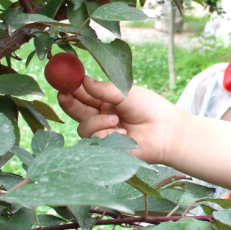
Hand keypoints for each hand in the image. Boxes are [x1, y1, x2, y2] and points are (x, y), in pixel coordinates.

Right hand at [58, 77, 181, 164]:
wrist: (167, 131)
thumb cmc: (150, 108)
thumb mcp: (126, 93)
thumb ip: (104, 89)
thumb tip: (83, 81)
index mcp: (107, 102)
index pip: (85, 96)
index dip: (73, 90)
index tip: (63, 82)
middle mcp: (103, 118)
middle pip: (78, 112)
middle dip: (70, 103)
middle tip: (63, 95)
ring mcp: (104, 133)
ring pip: (84, 128)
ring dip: (98, 122)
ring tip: (116, 120)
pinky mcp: (107, 148)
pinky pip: (95, 141)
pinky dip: (107, 135)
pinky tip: (123, 133)